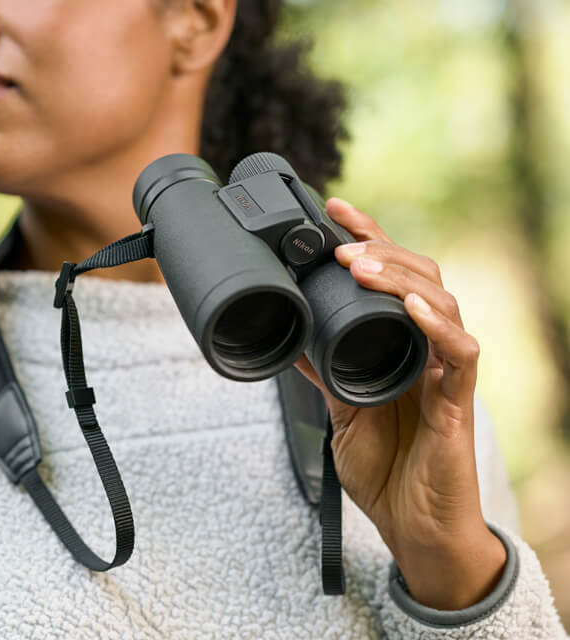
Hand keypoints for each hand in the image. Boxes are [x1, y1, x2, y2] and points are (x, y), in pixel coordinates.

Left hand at [292, 197, 506, 609]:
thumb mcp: (342, 413)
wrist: (411, 528)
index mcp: (401, 347)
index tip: (333, 210)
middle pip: (422, 277)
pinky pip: (460, 354)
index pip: (391, 280)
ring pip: (442, 304)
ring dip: (400, 278)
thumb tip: (295, 341)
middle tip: (338, 237)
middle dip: (381, 250)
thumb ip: (326, 375)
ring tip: (361, 265)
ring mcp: (446, 373)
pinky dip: (437, 326)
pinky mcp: (459, 402)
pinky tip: (412, 306)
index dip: (369, 240)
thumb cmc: (386, 471)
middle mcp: (427, 351)